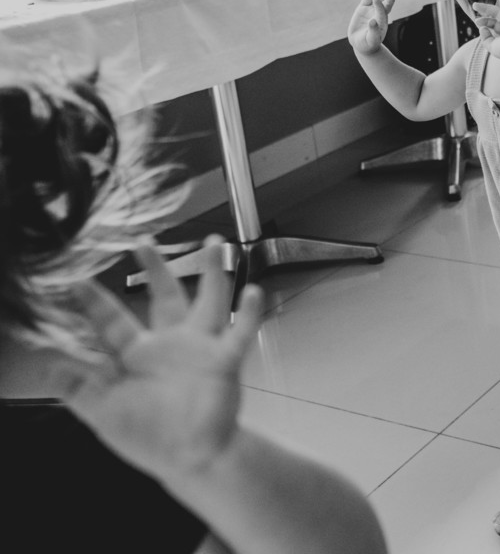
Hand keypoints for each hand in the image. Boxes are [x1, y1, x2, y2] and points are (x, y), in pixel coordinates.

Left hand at [56, 238, 263, 480]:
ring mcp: (201, 349)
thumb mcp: (105, 414)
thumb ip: (78, 389)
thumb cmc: (150, 437)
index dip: (94, 302)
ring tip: (213, 243)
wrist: (192, 458)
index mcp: (139, 354)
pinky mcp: (224, 362)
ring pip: (209, 302)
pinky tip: (254, 290)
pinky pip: (240, 332)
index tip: (76, 280)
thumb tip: (44, 367)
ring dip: (213, 273)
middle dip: (155, 269)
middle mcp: (171, 343)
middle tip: (143, 242)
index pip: (113, 321)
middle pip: (163, 297)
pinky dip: (249, 313)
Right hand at [348, 0, 395, 54]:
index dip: (380, 4)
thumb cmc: (368, 44)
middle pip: (386, 3)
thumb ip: (373, 31)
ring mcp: (371, 11)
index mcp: (382, 21)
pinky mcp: (363, 9)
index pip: (383, 10)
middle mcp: (378, 14)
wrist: (361, 45)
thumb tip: (373, 21)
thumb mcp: (371, 40)